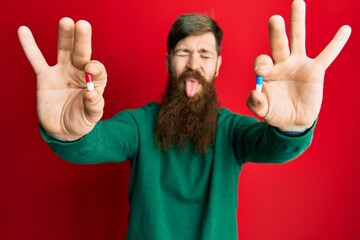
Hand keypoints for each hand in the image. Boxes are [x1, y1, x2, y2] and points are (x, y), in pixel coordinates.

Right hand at [18, 18, 106, 140]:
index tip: (89, 69)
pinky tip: (23, 30)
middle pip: (82, 53)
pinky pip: (37, 60)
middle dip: (83, 40)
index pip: (97, 69)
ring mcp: (62, 72)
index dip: (95, 67)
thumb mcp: (91, 117)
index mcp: (95, 82)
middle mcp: (80, 73)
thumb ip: (94, 107)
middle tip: (83, 25)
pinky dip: (30, 46)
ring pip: (64, 51)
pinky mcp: (45, 77)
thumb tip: (91, 95)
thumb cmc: (81, 121)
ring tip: (66, 21)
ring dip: (65, 37)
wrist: (63, 130)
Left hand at [246, 0, 350, 130]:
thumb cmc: (275, 112)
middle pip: (278, 44)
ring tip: (297, 3)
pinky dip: (336, 43)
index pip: (262, 61)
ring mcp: (299, 64)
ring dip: (297, 23)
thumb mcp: (263, 111)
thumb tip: (254, 93)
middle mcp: (281, 63)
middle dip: (276, 32)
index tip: (262, 72)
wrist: (292, 120)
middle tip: (274, 19)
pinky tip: (345, 29)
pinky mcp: (315, 71)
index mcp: (267, 71)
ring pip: (298, 40)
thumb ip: (256, 104)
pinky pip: (328, 55)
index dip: (261, 64)